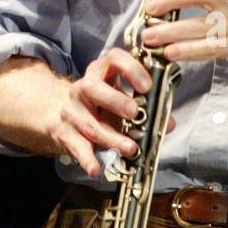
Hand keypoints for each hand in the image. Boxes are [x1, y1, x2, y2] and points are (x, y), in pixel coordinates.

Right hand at [46, 47, 176, 177]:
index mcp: (101, 73)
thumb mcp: (121, 100)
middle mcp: (83, 88)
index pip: (113, 59)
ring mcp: (71, 110)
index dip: (131, 69)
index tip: (147, 86)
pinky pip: (76, 146)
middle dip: (115, 100)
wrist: (59, 114)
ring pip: (89, 122)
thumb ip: (147, 109)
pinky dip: (87, 159)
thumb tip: (169, 123)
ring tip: (130, 148)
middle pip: (93, 87)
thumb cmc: (99, 106)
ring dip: (111, 137)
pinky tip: (96, 169)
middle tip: (135, 113)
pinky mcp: (64, 132)